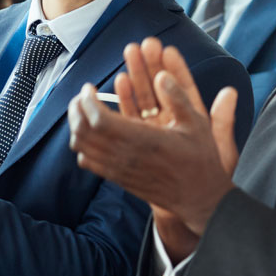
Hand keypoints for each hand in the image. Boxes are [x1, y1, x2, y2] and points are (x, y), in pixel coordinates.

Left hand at [67, 39, 239, 259]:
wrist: (197, 198)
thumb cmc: (199, 160)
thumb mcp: (197, 125)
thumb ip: (178, 98)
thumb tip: (162, 76)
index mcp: (144, 140)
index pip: (99, 120)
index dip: (88, 101)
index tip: (90, 88)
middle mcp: (126, 156)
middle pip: (84, 131)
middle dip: (77, 109)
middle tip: (82, 96)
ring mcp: (119, 169)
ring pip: (82, 146)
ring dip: (76, 126)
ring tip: (82, 111)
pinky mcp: (117, 178)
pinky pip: (88, 162)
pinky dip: (82, 145)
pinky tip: (89, 134)